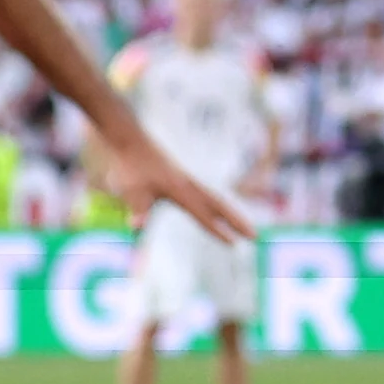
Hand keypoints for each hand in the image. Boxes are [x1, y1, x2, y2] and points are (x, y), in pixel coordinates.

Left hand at [86, 124, 252, 244]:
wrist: (128, 139)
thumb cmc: (130, 166)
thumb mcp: (131, 190)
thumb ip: (138, 210)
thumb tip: (136, 227)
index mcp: (181, 191)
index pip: (203, 215)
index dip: (218, 231)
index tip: (235, 244)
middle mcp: (188, 185)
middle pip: (219, 205)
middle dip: (236, 221)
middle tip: (255, 235)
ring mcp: (185, 179)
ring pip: (214, 198)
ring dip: (229, 213)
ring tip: (241, 224)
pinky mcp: (179, 177)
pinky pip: (204, 193)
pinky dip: (215, 204)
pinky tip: (213, 207)